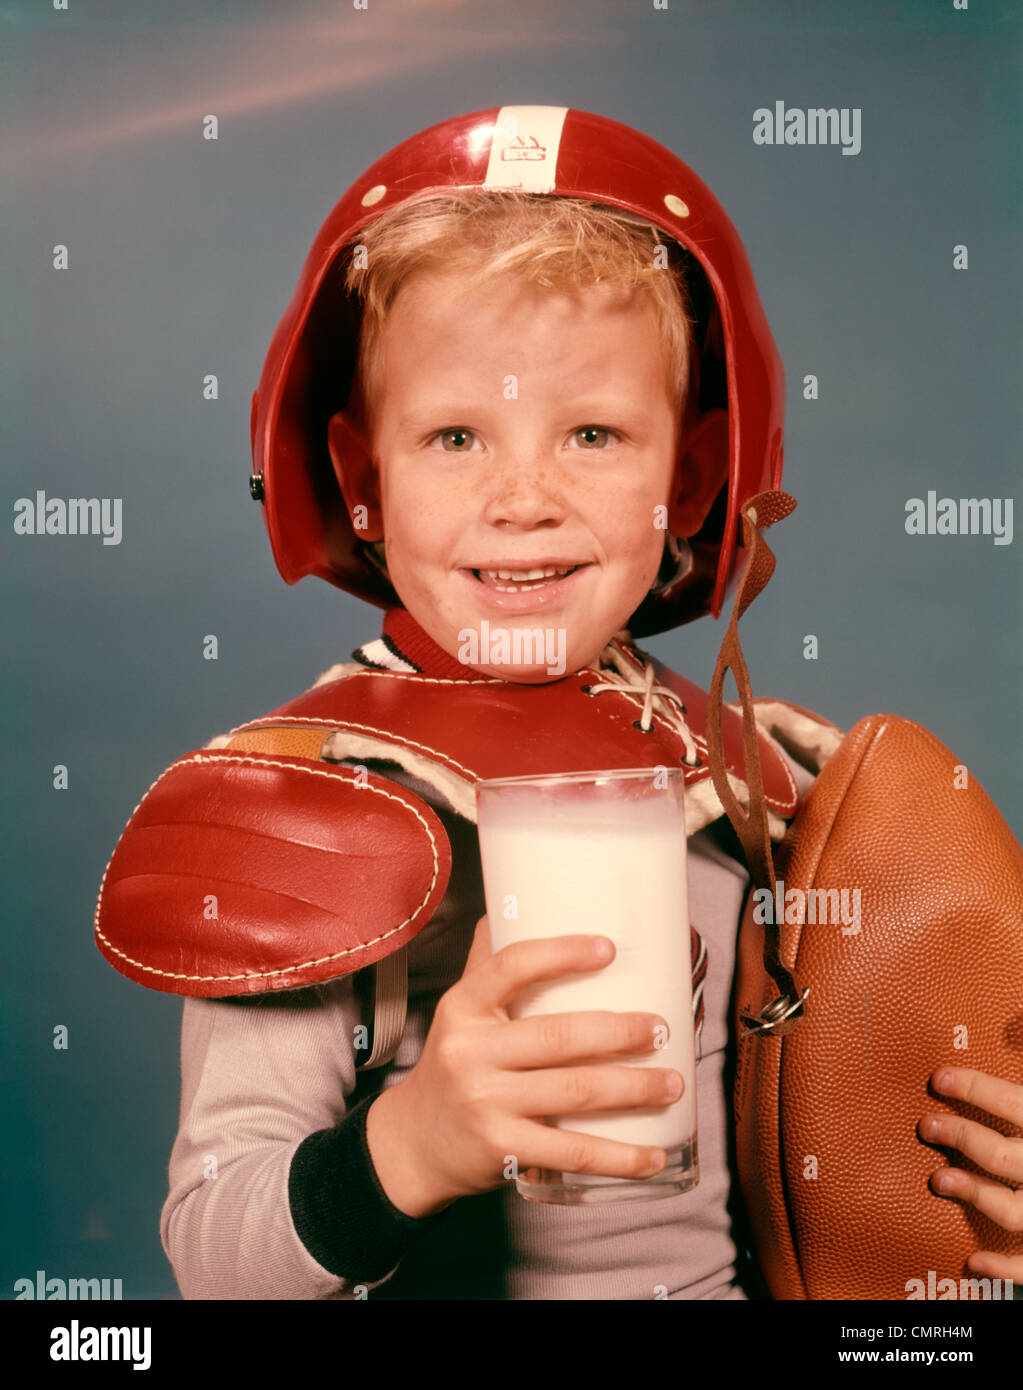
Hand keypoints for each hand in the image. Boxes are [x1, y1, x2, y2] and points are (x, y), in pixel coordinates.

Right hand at [365, 915, 682, 1216]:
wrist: (414, 1143)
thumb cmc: (453, 1064)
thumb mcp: (459, 1009)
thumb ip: (489, 963)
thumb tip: (518, 899)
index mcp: (463, 1006)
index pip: (512, 967)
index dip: (563, 953)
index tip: (611, 949)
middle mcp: (470, 1053)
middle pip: (560, 1035)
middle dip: (623, 1032)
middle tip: (663, 1028)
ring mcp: (486, 1104)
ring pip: (576, 1091)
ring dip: (635, 1088)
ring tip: (674, 1082)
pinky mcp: (503, 1151)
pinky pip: (572, 1152)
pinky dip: (620, 1159)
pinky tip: (654, 1157)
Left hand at [919, 1066, 1022, 1283]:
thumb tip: (1017, 1018)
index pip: (1014, 1103)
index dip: (975, 1089)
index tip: (939, 1078)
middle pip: (1007, 1157)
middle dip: (964, 1139)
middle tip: (927, 1125)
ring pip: (1016, 1211)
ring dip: (974, 1196)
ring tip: (939, 1179)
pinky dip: (1005, 1269)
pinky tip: (974, 1261)